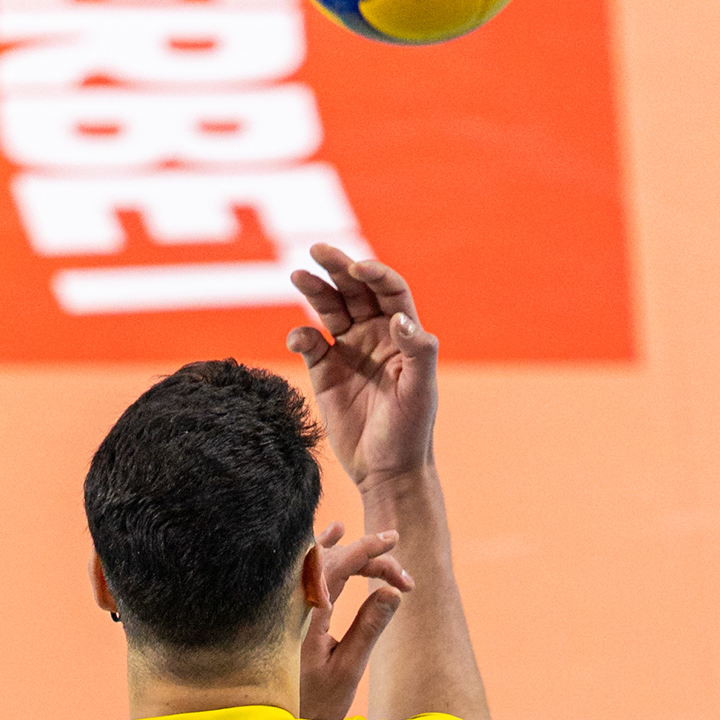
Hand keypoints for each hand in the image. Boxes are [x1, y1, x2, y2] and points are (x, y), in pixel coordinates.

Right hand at [287, 247, 437, 490]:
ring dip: (314, 290)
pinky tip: (299, 339)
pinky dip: (301, 336)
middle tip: (318, 249)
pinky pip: (309, 343)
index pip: (388, 290)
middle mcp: (374, 335)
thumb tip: (400, 318)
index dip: (374, 273)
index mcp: (401, 333)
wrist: (387, 470)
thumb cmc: (412, 430)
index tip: (358, 267)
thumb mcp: (421, 390)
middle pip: (354, 289)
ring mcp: (347, 351)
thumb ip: (418, 351)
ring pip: (329, 309)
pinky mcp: (324, 372)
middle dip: (337, 267)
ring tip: (298, 276)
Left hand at [298, 521, 411, 719]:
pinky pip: (302, 571)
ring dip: (350, 554)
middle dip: (370, 560)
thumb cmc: (310, 704)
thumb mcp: (346, 669)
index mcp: (304, 616)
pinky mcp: (284, 611)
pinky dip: (322, 553)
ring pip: (317, 562)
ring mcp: (283, 605)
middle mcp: (289, 603)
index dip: (368, 549)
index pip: (338, 565)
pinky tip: (334, 533)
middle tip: (403, 579)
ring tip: (379, 545)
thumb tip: (392, 592)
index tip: (393, 541)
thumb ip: (369, 628)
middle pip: (332, 561)